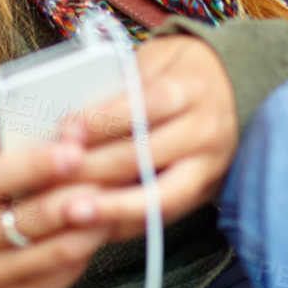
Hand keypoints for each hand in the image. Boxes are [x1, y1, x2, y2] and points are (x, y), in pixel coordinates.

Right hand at [0, 115, 111, 287]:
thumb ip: (12, 127)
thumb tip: (60, 116)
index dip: (37, 165)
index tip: (75, 151)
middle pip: (30, 221)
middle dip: (75, 200)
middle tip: (115, 180)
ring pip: (53, 253)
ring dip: (92, 228)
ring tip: (119, 203)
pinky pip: (59, 279)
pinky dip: (86, 253)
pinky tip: (102, 230)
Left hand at [52, 35, 238, 241]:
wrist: (235, 86)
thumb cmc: (181, 70)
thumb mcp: (155, 61)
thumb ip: (121, 87)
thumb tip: (68, 118)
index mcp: (191, 90)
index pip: (144, 106)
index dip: (101, 120)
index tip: (66, 132)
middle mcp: (206, 131)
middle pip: (144, 155)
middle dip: (94, 168)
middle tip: (52, 177)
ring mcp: (210, 167)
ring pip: (157, 196)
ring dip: (110, 208)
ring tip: (71, 214)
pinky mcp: (206, 193)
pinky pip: (164, 216)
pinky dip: (128, 222)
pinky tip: (96, 226)